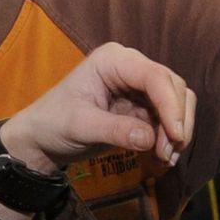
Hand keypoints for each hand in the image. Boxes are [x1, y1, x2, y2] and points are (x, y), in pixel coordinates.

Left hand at [0, 42, 195, 172]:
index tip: (177, 136)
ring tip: (166, 159)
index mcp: (113, 60)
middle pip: (172, 87)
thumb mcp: (80, 126)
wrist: (42, 139)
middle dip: (177, 120)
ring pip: (176, 103)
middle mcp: (131, 67)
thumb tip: (150, 139)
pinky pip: (167, 119)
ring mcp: (138, 86)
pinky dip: (171, 137)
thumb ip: (115, 130)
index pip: (154, 76)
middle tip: (168, 154)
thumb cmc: (53, 124)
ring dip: (177, 131)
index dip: (170, 105)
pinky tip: (163, 157)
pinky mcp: (142, 107)